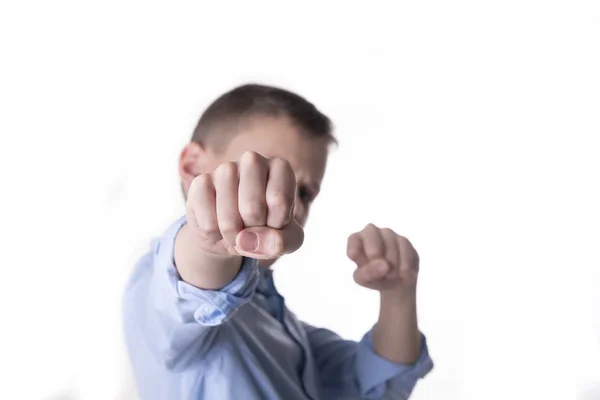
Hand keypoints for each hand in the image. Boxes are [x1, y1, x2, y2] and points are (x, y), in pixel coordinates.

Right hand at [186, 151, 303, 259]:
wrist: (234, 231)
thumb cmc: (267, 229)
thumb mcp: (287, 239)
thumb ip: (281, 242)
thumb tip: (247, 240)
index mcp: (280, 168)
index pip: (279, 202)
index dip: (276, 225)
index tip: (275, 222)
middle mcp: (252, 161)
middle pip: (252, 209)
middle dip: (253, 232)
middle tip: (253, 228)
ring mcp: (224, 169)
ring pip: (229, 221)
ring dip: (234, 238)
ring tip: (238, 230)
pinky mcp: (199, 183)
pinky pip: (208, 225)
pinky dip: (215, 236)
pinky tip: (218, 224)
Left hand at [347, 223, 418, 297]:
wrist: (396, 282)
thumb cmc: (374, 277)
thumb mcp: (365, 280)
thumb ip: (368, 273)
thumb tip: (385, 265)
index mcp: (356, 241)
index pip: (353, 239)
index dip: (355, 248)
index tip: (357, 260)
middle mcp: (371, 233)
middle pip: (371, 231)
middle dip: (375, 249)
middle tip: (381, 266)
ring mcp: (388, 234)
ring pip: (390, 240)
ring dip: (392, 261)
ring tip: (391, 276)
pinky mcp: (403, 240)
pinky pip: (404, 247)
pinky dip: (404, 262)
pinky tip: (402, 272)